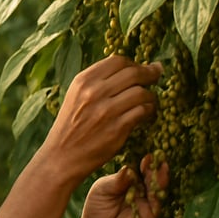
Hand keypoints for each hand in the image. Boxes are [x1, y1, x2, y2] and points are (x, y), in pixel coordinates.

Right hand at [39, 56, 162, 185]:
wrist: (62, 156)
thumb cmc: (71, 126)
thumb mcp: (76, 96)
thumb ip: (98, 81)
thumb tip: (129, 67)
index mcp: (83, 81)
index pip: (118, 61)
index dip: (134, 63)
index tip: (142, 68)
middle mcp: (94, 92)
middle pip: (133, 73)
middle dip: (150, 73)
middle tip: (156, 76)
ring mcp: (106, 111)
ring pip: (141, 92)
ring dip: (150, 96)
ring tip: (149, 101)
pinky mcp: (117, 128)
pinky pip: (143, 111)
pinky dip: (149, 111)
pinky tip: (147, 114)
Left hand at [79, 154, 168, 217]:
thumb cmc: (96, 207)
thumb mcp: (102, 189)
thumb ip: (117, 180)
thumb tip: (129, 169)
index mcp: (130, 180)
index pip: (141, 168)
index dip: (145, 162)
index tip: (148, 155)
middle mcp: (142, 190)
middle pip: (152, 176)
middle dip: (156, 167)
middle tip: (158, 157)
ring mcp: (147, 203)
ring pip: (157, 188)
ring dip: (160, 177)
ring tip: (161, 166)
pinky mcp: (150, 216)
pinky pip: (157, 203)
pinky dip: (158, 193)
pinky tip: (158, 184)